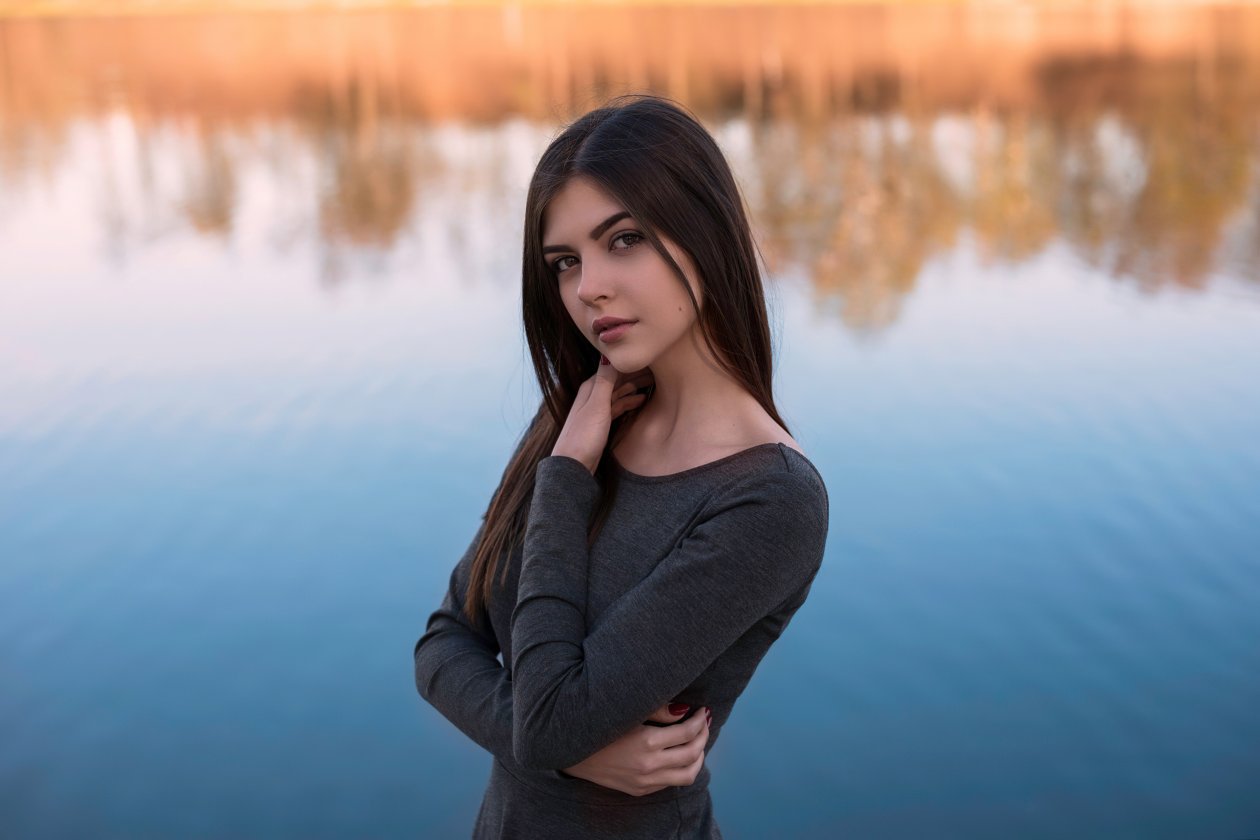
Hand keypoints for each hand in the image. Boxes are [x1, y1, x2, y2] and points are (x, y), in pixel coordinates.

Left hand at [551, 357, 652, 473]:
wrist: (573, 464)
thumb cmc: (584, 435)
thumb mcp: (597, 405)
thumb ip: (605, 380)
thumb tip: (609, 354)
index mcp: (591, 387)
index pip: (614, 368)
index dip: (631, 362)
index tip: (650, 357)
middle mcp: (593, 394)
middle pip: (618, 379)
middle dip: (636, 373)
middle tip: (658, 369)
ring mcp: (597, 409)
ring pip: (619, 392)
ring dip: (634, 386)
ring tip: (654, 381)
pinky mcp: (601, 422)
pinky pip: (618, 406)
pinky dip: (629, 401)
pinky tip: (641, 400)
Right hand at [561, 703, 711, 796]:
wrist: (572, 750)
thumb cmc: (600, 724)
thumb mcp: (628, 712)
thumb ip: (658, 710)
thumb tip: (684, 710)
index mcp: (647, 742)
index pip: (687, 732)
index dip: (699, 720)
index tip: (702, 711)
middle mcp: (649, 765)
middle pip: (692, 753)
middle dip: (703, 735)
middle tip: (703, 723)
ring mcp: (645, 782)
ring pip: (687, 775)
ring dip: (698, 758)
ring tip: (697, 743)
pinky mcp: (640, 790)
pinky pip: (671, 783)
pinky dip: (683, 769)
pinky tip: (680, 756)